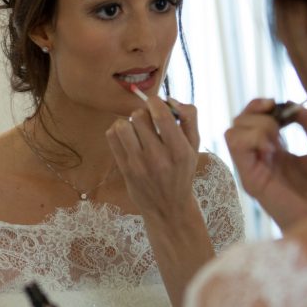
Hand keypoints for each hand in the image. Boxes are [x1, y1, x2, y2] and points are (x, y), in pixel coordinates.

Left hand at [106, 97, 199, 221]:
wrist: (169, 207)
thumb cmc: (183, 171)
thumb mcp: (194, 146)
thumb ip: (189, 118)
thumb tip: (170, 99)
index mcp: (179, 150)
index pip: (161, 115)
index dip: (155, 102)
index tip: (155, 103)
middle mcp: (158, 157)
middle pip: (138, 116)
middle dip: (143, 113)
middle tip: (148, 122)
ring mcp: (138, 164)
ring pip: (122, 126)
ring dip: (128, 122)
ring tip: (137, 130)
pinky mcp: (125, 169)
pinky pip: (112, 137)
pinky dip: (118, 131)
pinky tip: (128, 138)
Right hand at [224, 98, 306, 228]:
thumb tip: (297, 105)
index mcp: (274, 149)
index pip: (251, 119)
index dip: (257, 105)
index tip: (274, 102)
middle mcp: (259, 158)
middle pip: (238, 122)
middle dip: (258, 115)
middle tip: (281, 129)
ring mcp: (252, 169)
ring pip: (232, 132)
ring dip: (256, 127)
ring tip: (277, 141)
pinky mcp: (251, 180)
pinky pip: (236, 147)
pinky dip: (252, 138)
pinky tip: (271, 149)